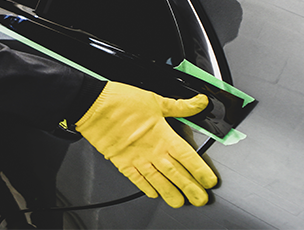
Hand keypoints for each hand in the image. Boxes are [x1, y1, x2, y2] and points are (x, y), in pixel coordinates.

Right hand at [75, 82, 217, 207]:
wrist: (94, 107)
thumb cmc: (122, 102)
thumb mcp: (156, 100)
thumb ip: (181, 106)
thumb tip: (200, 103)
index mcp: (163, 136)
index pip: (188, 158)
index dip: (201, 172)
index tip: (209, 181)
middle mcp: (152, 151)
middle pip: (176, 174)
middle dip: (190, 188)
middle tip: (200, 199)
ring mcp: (137, 159)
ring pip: (158, 181)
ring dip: (171, 193)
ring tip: (180, 203)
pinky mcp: (122, 162)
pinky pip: (137, 179)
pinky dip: (146, 188)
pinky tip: (153, 194)